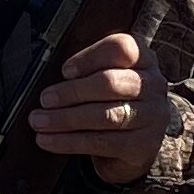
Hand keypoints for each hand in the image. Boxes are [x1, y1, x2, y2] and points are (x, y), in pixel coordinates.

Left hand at [27, 32, 172, 186]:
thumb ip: (87, 72)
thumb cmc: (113, 102)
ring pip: (105, 115)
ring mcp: (152, 116)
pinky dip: (69, 142)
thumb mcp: (108, 77)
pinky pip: (101, 142)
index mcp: (143, 58)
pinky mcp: (143, 145)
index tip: (64, 71)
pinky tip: (49, 140)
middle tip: (45, 99)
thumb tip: (50, 80)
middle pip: (110, 83)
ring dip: (65, 119)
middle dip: (71, 92)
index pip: (120, 48)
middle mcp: (153, 85)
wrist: (136, 145)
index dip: (89, 58)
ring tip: (40, 121)